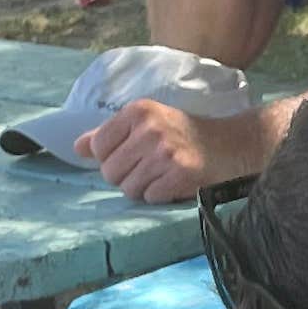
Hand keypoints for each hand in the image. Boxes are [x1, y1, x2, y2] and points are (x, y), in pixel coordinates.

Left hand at [81, 100, 255, 204]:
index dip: (111, 157)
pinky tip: (173, 182)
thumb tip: (77, 147)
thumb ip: (110, 134)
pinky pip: (150, 197)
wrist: (229, 145)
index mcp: (138, 111)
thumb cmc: (183, 135)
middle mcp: (149, 129)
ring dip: (144, 188)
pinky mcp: (179, 174)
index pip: (99, 146)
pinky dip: (160, 195)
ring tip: (161, 175)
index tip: (132, 155)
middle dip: (127, 176)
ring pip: (129, 188)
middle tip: (149, 168)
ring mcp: (164, 152)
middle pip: (111, 171)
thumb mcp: (147, 123)